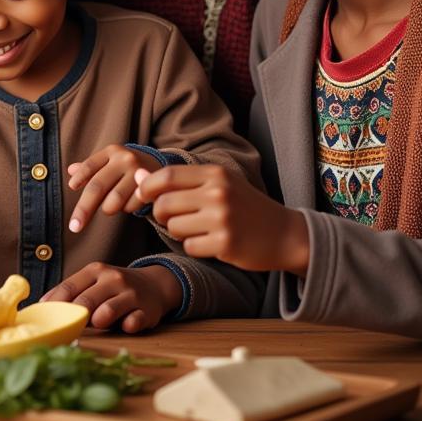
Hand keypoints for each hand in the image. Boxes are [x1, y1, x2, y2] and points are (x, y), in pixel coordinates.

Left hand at [41, 262, 181, 332]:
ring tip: (94, 325)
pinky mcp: (147, 310)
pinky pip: (134, 320)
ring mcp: (131, 294)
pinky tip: (124, 327)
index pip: (70, 287)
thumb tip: (42, 305)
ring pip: (109, 309)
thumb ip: (73, 292)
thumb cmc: (114, 288)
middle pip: (86, 300)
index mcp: (95, 270)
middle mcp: (112, 279)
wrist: (154, 285)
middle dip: (74, 316)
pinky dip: (127, 325)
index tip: (42, 317)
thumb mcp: (94, 282)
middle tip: (65, 329)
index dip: (55, 303)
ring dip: (98, 321)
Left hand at [66, 144, 162, 233]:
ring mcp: (138, 173)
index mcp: (111, 152)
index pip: (90, 165)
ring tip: (110, 206)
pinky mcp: (150, 188)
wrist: (157, 165)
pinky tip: (128, 202)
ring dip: (108, 208)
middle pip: (98, 187)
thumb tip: (70, 170)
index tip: (71, 187)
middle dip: (84, 209)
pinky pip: (130, 207)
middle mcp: (124, 160)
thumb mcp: (109, 161)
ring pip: (115, 200)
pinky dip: (125, 209)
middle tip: (74, 227)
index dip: (80, 177)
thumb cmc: (125, 166)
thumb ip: (90, 168)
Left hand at [135, 165, 309, 275]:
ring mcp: (222, 219)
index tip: (144, 196)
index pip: (166, 176)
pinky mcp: (225, 244)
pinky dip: (193, 246)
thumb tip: (136, 175)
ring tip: (196, 228)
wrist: (284, 234)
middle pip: (164, 204)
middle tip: (169, 217)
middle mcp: (218, 194)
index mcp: (215, 174)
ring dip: (177, 231)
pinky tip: (209, 242)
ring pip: (173, 227)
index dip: (147, 187)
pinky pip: (188, 246)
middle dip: (159, 213)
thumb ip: (178, 180)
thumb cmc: (244, 206)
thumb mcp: (217, 184)